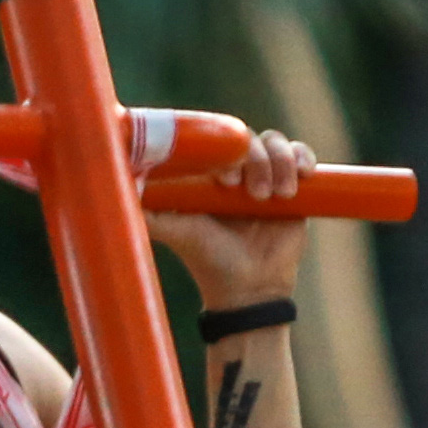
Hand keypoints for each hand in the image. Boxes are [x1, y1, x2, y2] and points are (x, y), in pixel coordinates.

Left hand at [143, 123, 314, 307]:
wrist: (249, 289)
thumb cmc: (208, 261)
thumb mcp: (178, 233)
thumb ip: (153, 214)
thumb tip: (123, 191)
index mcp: (208, 174)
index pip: (218, 142)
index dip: (225, 152)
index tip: (225, 182)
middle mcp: (236, 171)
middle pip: (248, 138)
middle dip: (256, 159)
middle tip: (253, 195)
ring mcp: (265, 176)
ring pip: (276, 143)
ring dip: (280, 162)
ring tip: (279, 196)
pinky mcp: (293, 186)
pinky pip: (301, 155)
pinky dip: (303, 157)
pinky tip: (303, 174)